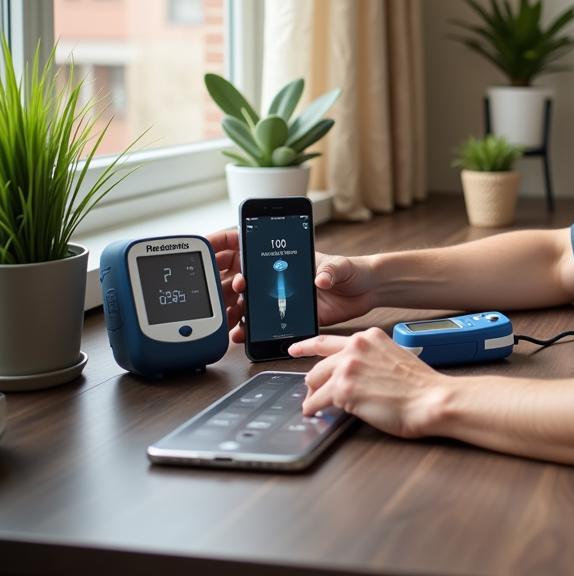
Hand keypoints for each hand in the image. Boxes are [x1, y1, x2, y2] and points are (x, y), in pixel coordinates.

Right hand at [206, 227, 380, 343]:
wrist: (366, 293)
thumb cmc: (353, 270)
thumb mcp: (342, 266)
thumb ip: (331, 270)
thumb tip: (320, 278)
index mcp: (283, 255)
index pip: (244, 242)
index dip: (221, 242)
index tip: (204, 247)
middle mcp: (276, 274)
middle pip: (235, 272)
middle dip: (218, 280)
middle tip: (212, 290)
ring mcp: (279, 294)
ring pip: (242, 298)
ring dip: (228, 307)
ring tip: (222, 317)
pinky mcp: (285, 314)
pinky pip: (258, 320)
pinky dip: (245, 326)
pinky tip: (239, 332)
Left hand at [289, 329, 447, 437]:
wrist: (430, 399)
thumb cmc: (419, 386)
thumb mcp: (393, 358)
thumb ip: (370, 359)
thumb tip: (353, 374)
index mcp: (369, 337)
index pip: (330, 340)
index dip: (308, 346)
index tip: (295, 348)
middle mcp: (356, 347)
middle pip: (319, 365)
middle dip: (314, 382)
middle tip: (313, 394)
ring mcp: (347, 367)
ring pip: (313, 382)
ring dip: (314, 397)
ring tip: (315, 406)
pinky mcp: (343, 389)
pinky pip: (316, 401)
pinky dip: (313, 409)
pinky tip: (315, 414)